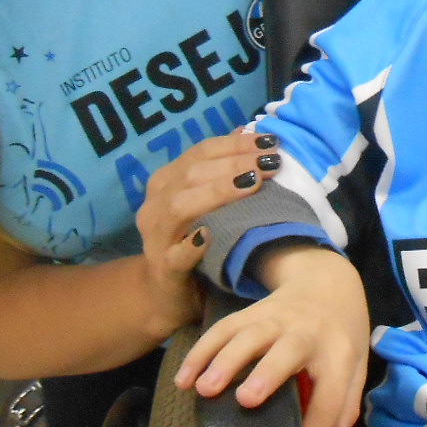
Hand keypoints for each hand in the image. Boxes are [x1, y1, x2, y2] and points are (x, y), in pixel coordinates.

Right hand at [133, 129, 282, 336]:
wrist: (166, 294)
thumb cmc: (194, 240)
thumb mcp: (207, 201)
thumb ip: (220, 169)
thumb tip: (247, 131)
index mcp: (166, 182)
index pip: (201, 152)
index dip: (236, 145)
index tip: (270, 142)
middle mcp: (155, 205)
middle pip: (192, 174)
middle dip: (235, 164)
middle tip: (270, 162)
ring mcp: (156, 238)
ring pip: (181, 206)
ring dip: (219, 192)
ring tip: (253, 184)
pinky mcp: (164, 270)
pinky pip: (176, 256)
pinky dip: (192, 245)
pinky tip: (211, 235)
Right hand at [173, 245, 369, 426]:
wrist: (328, 280)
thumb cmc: (341, 334)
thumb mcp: (356, 366)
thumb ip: (345, 405)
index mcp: (339, 354)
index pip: (330, 396)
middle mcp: (308, 333)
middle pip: (287, 350)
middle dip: (267, 373)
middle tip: (246, 399)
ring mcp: (278, 318)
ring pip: (249, 335)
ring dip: (225, 359)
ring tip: (203, 389)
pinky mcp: (253, 310)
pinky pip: (224, 327)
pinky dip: (202, 350)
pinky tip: (184, 378)